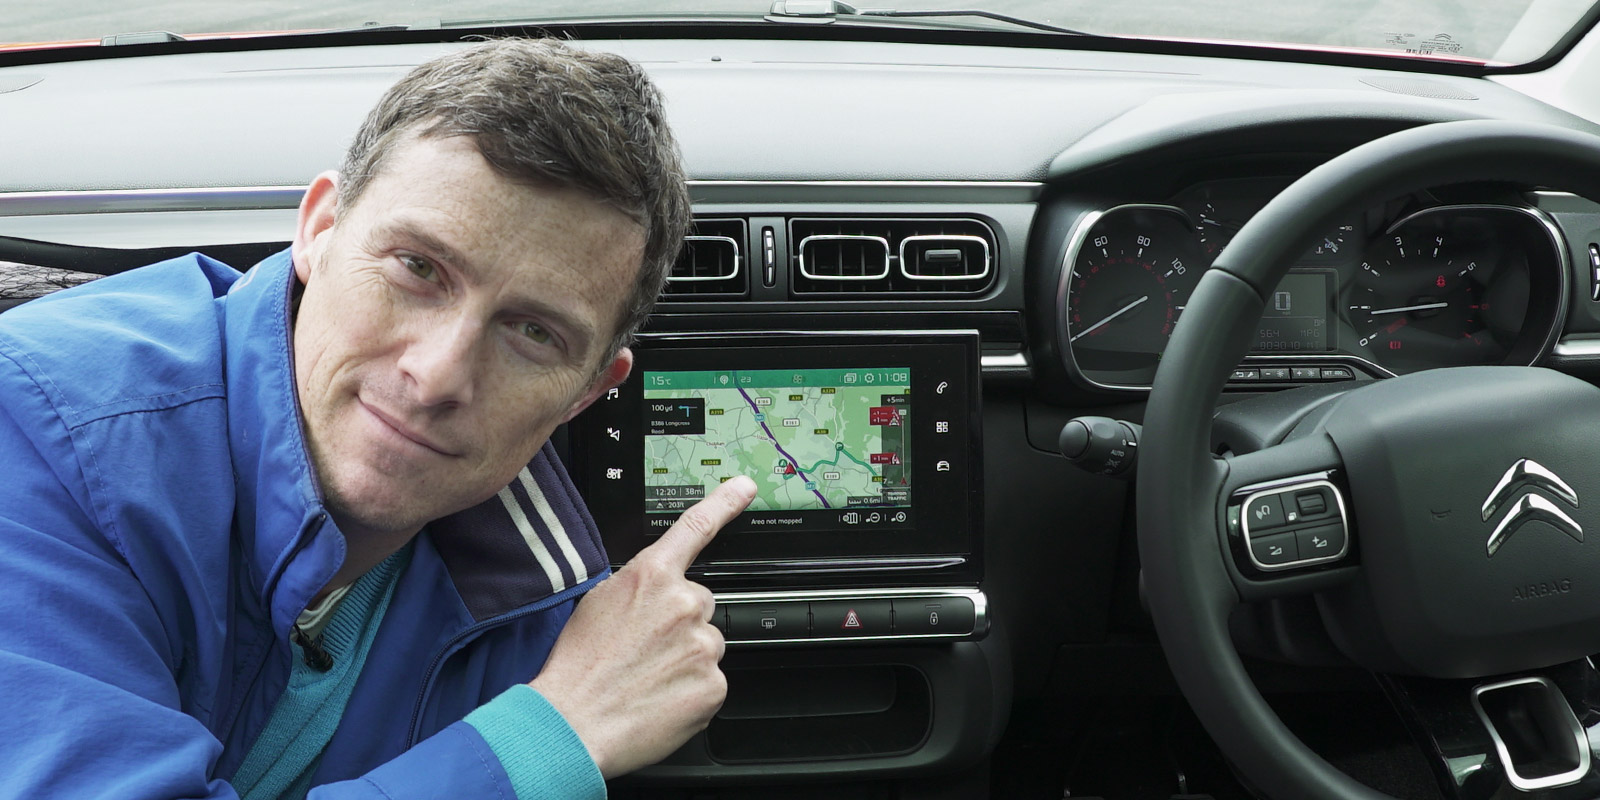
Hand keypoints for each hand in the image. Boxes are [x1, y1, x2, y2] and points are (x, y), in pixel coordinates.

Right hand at [529, 476, 756, 777]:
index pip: (695, 527)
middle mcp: (684, 603)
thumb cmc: (577, 668)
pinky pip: (710, 683)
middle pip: (700, 606)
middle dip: (681, 625)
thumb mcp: (599, 604)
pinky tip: (659, 699)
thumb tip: (655, 591)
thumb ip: (638, 588)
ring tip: (646, 679)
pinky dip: (690, 692)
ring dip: (685, 660)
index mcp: (652, 576)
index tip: (746, 487)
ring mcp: (702, 644)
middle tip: (645, 651)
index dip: (725, 503)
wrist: (571, 722)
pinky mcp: (713, 684)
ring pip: (705, 646)